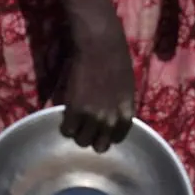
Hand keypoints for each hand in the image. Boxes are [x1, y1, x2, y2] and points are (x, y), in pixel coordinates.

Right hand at [59, 21, 134, 152]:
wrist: (100, 49)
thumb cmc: (118, 63)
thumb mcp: (128, 90)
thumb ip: (121, 107)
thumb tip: (114, 119)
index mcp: (126, 114)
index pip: (119, 138)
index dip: (109, 135)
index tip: (103, 130)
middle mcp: (111, 120)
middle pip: (99, 145)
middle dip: (93, 137)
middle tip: (87, 127)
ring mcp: (92, 117)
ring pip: (82, 140)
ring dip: (78, 133)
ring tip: (76, 122)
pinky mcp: (74, 110)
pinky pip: (67, 130)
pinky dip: (66, 125)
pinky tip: (68, 116)